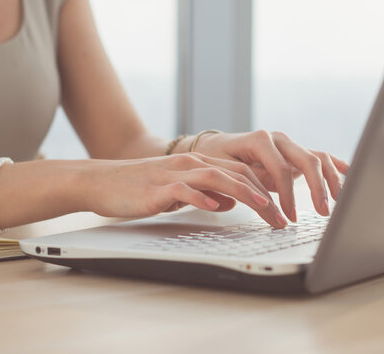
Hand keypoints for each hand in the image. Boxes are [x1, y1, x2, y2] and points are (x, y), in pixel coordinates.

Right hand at [81, 155, 289, 227]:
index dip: (265, 191)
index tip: (280, 212)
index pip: (241, 173)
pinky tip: (217, 207)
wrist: (102, 181)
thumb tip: (231, 202)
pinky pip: (184, 189)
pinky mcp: (158, 187)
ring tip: (263, 208)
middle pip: (237, 174)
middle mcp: (191, 165)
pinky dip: (202, 197)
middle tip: (281, 218)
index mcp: (199, 164)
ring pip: (217, 177)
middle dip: (264, 196)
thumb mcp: (180, 191)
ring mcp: (175, 174)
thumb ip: (206, 193)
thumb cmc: (140, 189)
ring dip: (244, 193)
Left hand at [190, 130, 348, 221]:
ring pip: (317, 157)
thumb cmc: (215, 159)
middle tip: (323, 212)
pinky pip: (319, 156)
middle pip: (307, 160)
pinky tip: (349, 172)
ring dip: (330, 179)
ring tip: (338, 200)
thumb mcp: (224, 170)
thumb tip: (260, 201)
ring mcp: (288, 145)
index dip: (288, 195)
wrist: (213, 147)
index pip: (281, 169)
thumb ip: (244, 182)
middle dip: (317, 187)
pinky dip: (335, 165)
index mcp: (260, 140)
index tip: (289, 217)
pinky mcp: (294, 154)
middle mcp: (278, 139)